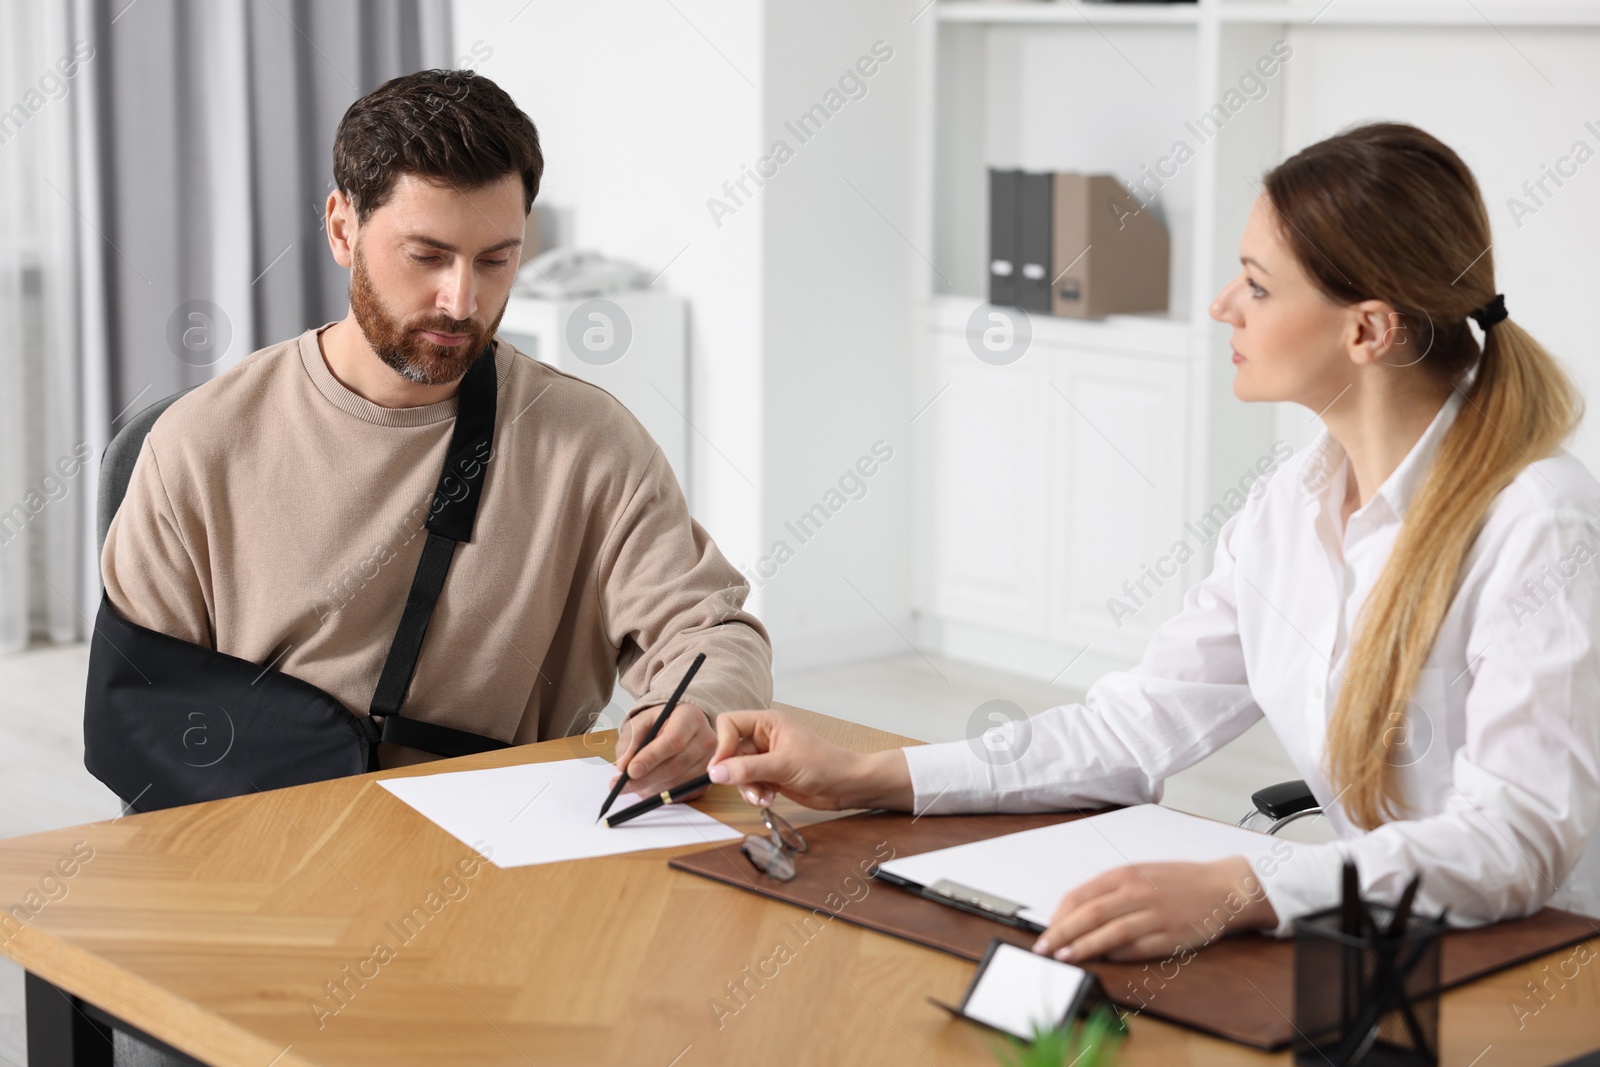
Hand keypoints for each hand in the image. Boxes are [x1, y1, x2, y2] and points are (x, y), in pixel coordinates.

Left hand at [612, 702, 714, 797]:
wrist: (679, 728)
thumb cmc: (659, 724)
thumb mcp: (640, 723)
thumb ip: (630, 741)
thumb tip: (623, 766)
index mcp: (690, 717)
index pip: (673, 741)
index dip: (651, 758)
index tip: (630, 770)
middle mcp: (706, 739)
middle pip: (675, 765)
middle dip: (645, 779)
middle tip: (622, 786)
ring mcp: (710, 762)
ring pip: (677, 782)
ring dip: (651, 788)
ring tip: (634, 783)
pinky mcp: (706, 780)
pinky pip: (682, 794)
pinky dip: (661, 794)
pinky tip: (649, 786)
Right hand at [705, 709, 912, 810]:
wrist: (845, 786)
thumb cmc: (824, 765)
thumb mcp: (782, 765)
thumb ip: (747, 769)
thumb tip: (716, 772)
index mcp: (767, 723)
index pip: (729, 724)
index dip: (722, 745)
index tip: (722, 768)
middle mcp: (763, 737)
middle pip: (730, 752)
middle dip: (737, 774)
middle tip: (749, 788)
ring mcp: (766, 757)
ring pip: (738, 771)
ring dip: (747, 788)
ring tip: (763, 797)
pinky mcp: (770, 775)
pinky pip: (749, 783)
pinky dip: (755, 794)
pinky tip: (769, 799)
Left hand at [1031, 855, 1276, 962]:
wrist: (1222, 888)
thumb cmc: (1176, 881)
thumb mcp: (1138, 874)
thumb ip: (1108, 891)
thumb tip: (1072, 913)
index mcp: (1125, 875)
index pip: (1081, 895)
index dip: (1059, 916)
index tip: (1045, 931)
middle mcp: (1137, 893)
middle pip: (1090, 914)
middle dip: (1062, 933)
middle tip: (1043, 948)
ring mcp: (1155, 915)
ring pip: (1111, 933)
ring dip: (1085, 947)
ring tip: (1066, 957)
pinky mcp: (1171, 936)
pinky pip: (1138, 948)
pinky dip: (1117, 955)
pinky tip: (1103, 960)